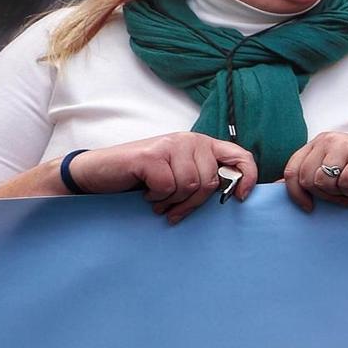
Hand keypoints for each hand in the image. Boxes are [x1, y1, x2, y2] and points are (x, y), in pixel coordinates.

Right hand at [67, 132, 258, 222]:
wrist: (99, 173)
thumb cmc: (142, 178)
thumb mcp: (179, 176)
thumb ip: (203, 178)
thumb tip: (235, 193)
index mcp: (201, 144)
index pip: (240, 155)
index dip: (248, 176)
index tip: (240, 197)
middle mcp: (189, 140)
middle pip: (210, 180)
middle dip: (193, 202)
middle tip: (173, 208)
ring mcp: (170, 145)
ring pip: (190, 185)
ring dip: (172, 200)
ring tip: (158, 198)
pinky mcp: (151, 155)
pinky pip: (168, 187)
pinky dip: (157, 196)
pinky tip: (146, 191)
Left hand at [283, 131, 347, 211]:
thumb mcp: (332, 174)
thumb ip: (308, 176)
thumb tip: (276, 186)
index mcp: (318, 143)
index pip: (292, 170)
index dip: (295, 193)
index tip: (308, 207)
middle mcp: (329, 139)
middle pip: (306, 179)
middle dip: (323, 196)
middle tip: (342, 197)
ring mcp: (346, 145)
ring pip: (323, 182)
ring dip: (340, 194)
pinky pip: (345, 183)